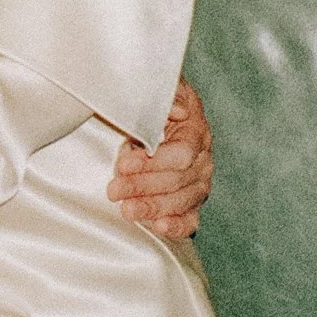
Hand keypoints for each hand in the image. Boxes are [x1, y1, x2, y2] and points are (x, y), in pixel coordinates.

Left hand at [110, 76, 212, 239]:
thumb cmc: (154, 103)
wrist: (158, 115)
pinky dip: (176, 226)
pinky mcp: (190, 203)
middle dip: (143, 186)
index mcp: (196, 131)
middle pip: (178, 180)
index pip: (182, 154)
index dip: (153, 162)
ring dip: (152, 207)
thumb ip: (168, 95)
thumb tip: (179, 111)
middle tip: (114, 190)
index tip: (123, 164)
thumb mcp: (159, 90)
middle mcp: (203, 159)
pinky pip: (190, 219)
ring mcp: (199, 183)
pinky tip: (158, 226)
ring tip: (126, 210)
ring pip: (182, 201)